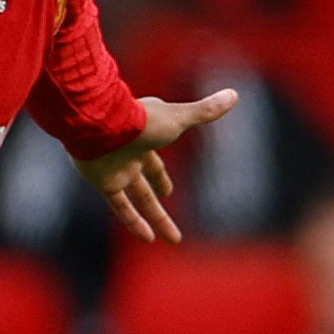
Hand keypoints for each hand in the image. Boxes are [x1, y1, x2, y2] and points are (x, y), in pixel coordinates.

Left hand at [73, 89, 237, 243]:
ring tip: (169, 239)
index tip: (168, 191)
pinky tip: (148, 238)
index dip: (161, 177)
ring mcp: (115, 169)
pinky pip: (120, 207)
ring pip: (137, 199)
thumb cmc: (140, 119)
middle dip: (158, 202)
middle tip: (169, 217)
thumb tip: (234, 94)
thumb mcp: (179, 118)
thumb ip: (205, 111)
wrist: (100, 123)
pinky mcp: (103, 182)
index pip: (154, 162)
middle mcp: (128, 156)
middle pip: (146, 184)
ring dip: (153, 219)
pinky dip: (134, 222)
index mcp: (145, 139)